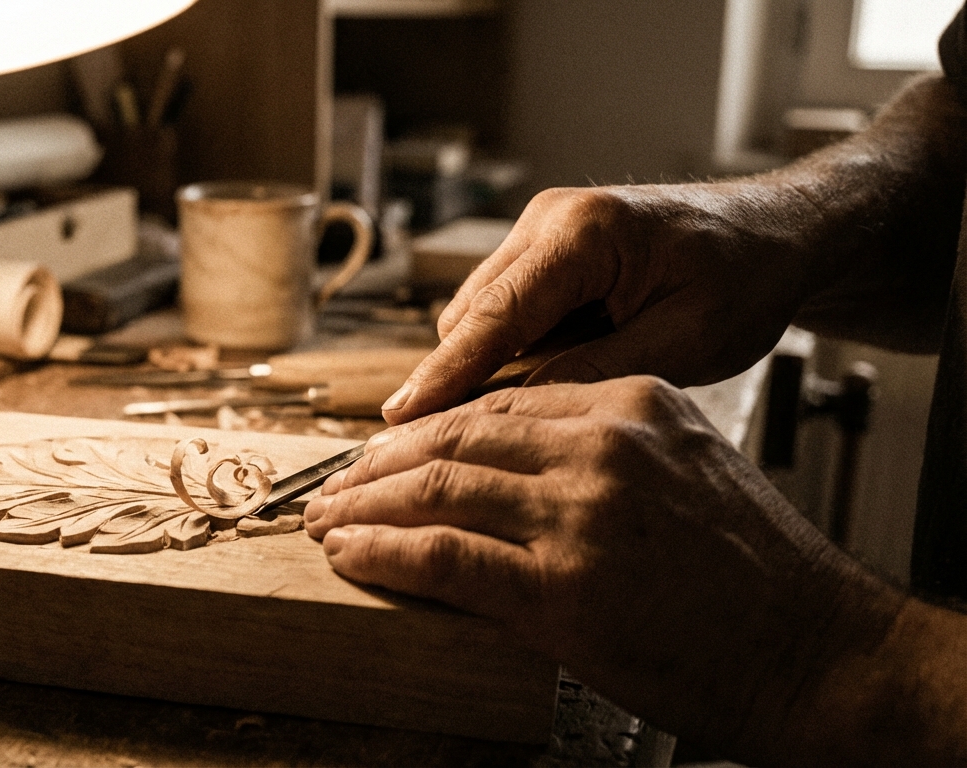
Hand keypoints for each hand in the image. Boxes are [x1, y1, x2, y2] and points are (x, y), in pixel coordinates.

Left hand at [307, 377, 907, 762]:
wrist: (817, 651)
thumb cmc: (757, 573)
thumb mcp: (686, 470)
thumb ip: (603, 451)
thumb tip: (509, 467)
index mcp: (633, 404)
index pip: (498, 402)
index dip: (426, 426)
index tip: (384, 449)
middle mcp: (603, 446)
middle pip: (456, 435)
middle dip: (379, 462)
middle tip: (335, 483)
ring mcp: (581, 515)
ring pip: (438, 486)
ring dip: (364, 504)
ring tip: (326, 519)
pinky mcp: (564, 589)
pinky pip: (445, 556)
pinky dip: (384, 552)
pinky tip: (351, 553)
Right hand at [383, 182, 822, 423]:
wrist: (776, 234)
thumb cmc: (747, 278)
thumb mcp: (687, 339)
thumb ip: (600, 372)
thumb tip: (518, 410)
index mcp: (585, 232)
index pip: (494, 313)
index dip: (445, 372)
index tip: (400, 418)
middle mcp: (549, 220)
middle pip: (470, 314)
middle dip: (455, 378)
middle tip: (438, 448)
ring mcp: (542, 232)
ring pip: (480, 316)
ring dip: (488, 368)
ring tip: (511, 425)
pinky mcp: (545, 253)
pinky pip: (505, 312)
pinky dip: (511, 353)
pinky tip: (540, 389)